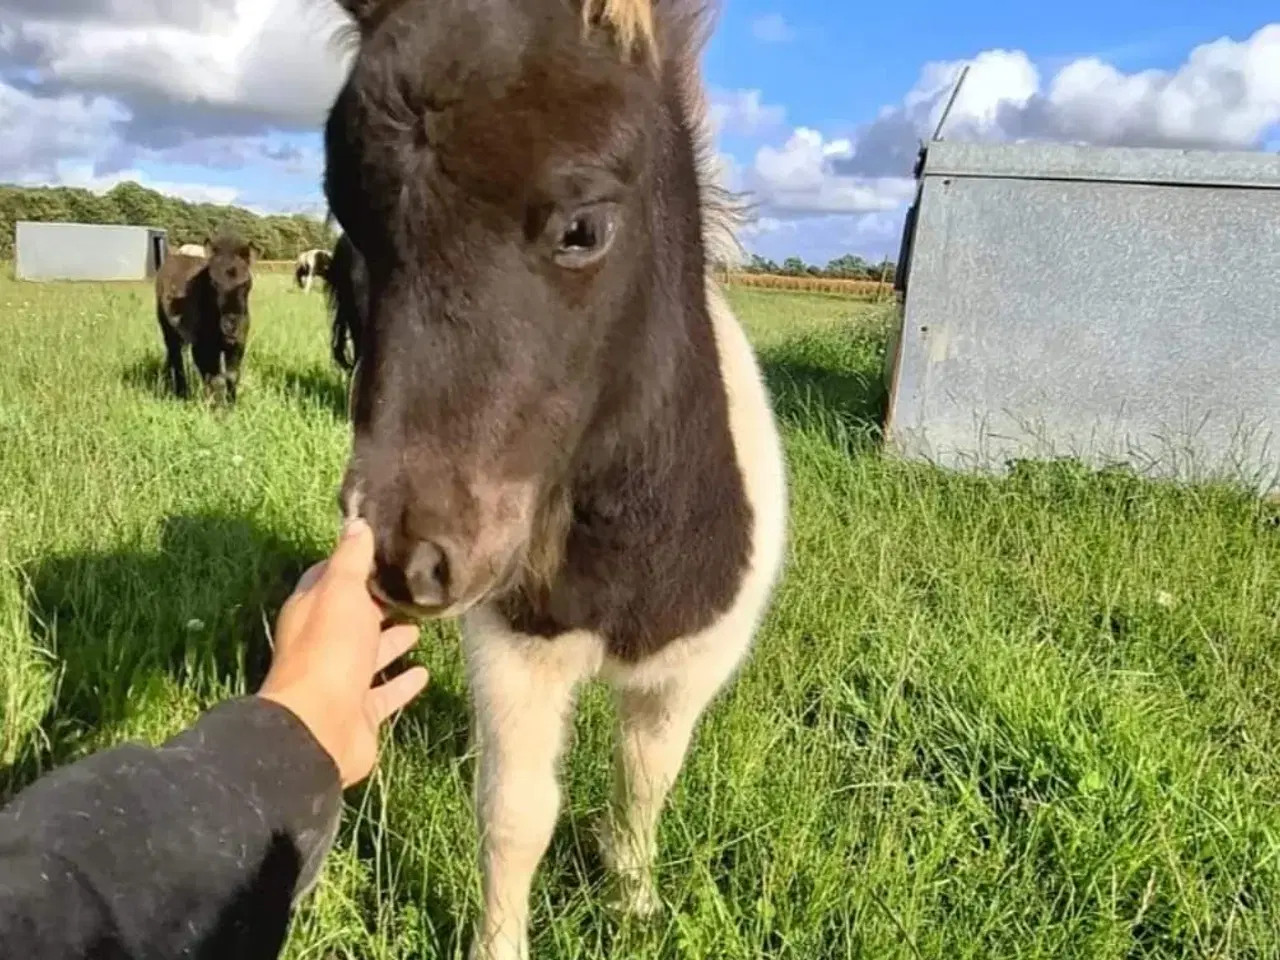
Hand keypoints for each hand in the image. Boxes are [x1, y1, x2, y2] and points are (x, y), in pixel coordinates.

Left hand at [258, 517, 428, 786]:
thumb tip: (356, 523)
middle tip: (412, 586)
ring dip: (392, 640)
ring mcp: (342, 679)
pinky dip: (402, 681)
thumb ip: (351, 560)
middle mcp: (324, 644)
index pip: (331, 579)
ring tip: (421, 624)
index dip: (354, 564)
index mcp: (312, 611)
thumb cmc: (329, 651)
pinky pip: (385, 691)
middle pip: (353, 617)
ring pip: (370, 654)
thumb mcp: (341, 593)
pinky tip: (424, 671)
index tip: (384, 551)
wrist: (320, 728)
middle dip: (378, 603)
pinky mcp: (361, 710)